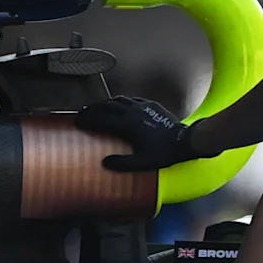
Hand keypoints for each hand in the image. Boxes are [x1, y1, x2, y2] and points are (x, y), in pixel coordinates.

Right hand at [77, 95, 191, 172]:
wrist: (185, 140)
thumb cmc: (164, 153)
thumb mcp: (143, 163)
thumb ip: (123, 164)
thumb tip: (104, 162)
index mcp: (127, 125)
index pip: (101, 120)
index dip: (87, 121)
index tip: (76, 121)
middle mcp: (132, 112)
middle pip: (106, 106)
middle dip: (92, 109)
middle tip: (82, 112)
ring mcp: (142, 106)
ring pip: (119, 100)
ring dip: (105, 103)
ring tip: (97, 107)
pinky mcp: (151, 104)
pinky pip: (132, 99)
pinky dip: (121, 101)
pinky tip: (119, 104)